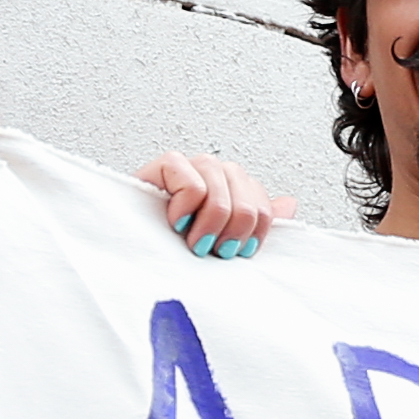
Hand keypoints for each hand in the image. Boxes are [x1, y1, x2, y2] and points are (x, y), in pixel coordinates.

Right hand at [139, 150, 292, 257]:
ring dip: (208, 225)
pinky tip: (174, 220)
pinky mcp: (168, 164)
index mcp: (232, 190)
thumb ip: (256, 224)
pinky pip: (194, 184)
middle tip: (209, 249)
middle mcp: (215, 174)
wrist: (130, 254)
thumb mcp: (221, 242)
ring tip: (191, 240)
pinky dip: (185, 208)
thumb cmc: (171, 250)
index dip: (254, 234)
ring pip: (223, 190)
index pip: (263, 205)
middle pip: (248, 198)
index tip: (233, 252)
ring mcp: (192, 166)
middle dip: (230, 234)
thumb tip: (288, 205)